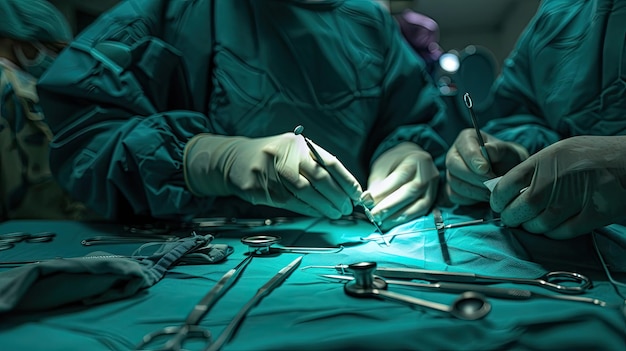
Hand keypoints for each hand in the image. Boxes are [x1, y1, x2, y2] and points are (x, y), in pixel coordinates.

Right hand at [183, 132, 361, 218]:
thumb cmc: (272, 158)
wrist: (233, 160)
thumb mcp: (292, 152)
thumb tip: (344, 189)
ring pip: (303, 193)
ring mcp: (269, 171)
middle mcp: (283, 154)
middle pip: (318, 178)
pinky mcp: (258, 188)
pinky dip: (306, 209)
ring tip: (336, 213)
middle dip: (336, 196)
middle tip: (348, 208)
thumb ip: (314, 165)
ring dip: (323, 206)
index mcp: (297, 143)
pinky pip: (288, 202)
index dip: (346, 179)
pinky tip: (317, 213)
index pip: (328, 161)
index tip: (358, 194)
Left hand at [361, 142, 438, 230]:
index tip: (368, 202)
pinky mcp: (434, 197)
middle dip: (391, 206)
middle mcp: (428, 172)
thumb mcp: (382, 167)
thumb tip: (368, 201)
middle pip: (411, 191)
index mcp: (415, 159)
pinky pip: (423, 211)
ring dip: (399, 216)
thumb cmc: (393, 163)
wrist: (410, 159)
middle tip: (374, 215)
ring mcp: (434, 186)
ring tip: (383, 222)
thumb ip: (376, 183)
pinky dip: (407, 218)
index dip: (383, 192)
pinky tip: (394, 222)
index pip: (400, 176)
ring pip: (420, 205)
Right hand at [445, 128, 528, 204]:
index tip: (486, 169)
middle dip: (475, 177)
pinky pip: (455, 196)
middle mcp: (454, 155)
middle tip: (492, 183)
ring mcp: (451, 173)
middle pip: (454, 166)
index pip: (464, 148)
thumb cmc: (506, 159)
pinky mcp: (451, 189)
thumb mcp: (507, 151)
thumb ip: (497, 149)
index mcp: (466, 139)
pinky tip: (483, 197)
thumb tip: (487, 149)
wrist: (506, 174)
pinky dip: (470, 199)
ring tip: (492, 192)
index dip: (473, 159)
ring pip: (455, 183)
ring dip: (475, 191)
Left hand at [490, 136, 625, 238]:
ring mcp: (574, 200)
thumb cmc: (593, 155)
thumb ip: (533, 169)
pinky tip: (553, 225)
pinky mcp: (592, 216)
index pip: (506, 185)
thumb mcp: (559, 152)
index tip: (498, 204)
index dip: (497, 199)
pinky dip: (552, 233)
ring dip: (531, 227)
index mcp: (545, 160)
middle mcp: (556, 180)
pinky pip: (560, 233)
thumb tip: (505, 189)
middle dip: (511, 217)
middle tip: (511, 218)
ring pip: (538, 225)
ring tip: (532, 221)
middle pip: (519, 209)